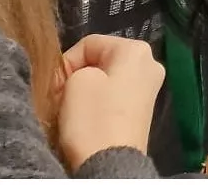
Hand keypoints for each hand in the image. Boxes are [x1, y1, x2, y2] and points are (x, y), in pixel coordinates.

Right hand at [56, 35, 164, 166]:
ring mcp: (149, 88)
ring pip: (104, 79)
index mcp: (137, 50)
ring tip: (72, 109)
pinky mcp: (141, 109)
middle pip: (99, 61)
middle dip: (76, 77)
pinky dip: (96, 104)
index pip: (89, 44)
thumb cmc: (94, 117)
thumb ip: (74, 67)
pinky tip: (86, 118)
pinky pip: (113, 96)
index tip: (57, 86)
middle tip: (62, 97)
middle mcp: (150, 64)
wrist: (110, 163)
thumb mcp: (76, 81)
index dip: (67, 63)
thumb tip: (77, 76)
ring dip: (84, 91)